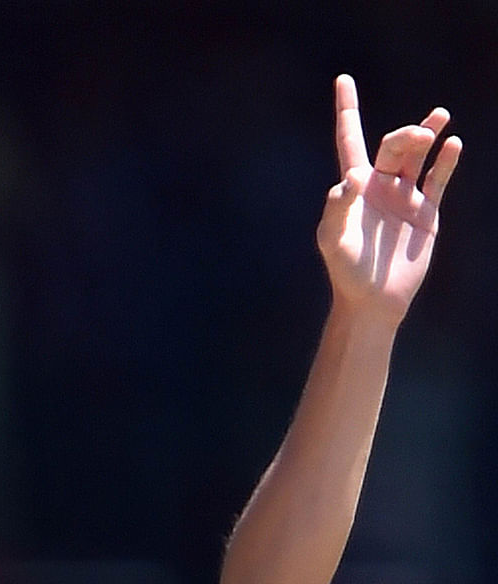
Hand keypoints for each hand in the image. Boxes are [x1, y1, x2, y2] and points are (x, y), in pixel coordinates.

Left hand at [317, 75, 460, 323]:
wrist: (374, 300)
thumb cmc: (347, 271)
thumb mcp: (334, 239)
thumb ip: (337, 207)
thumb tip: (347, 179)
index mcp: (355, 187)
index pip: (350, 139)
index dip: (347, 111)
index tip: (343, 80)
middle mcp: (380, 186)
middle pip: (393, 145)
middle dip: (406, 135)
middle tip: (420, 137)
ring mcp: (405, 197)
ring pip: (417, 155)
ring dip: (427, 134)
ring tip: (439, 118)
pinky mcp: (426, 212)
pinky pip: (438, 180)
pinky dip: (445, 162)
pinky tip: (453, 145)